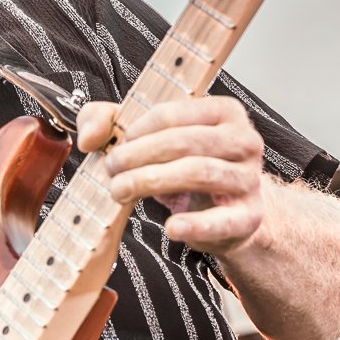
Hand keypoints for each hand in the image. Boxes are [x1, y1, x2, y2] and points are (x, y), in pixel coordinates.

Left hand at [77, 96, 266, 256]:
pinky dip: (195, 225)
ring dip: (153, 182)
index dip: (139, 130)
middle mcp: (244, 141)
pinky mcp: (249, 217)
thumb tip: (89, 137)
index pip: (175, 113)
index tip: (118, 146)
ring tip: (122, 192)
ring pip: (200, 173)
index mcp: (224, 112)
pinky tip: (171, 228)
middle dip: (140, 156)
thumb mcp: (148, 138)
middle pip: (186, 142)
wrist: (227, 214)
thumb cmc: (186, 168)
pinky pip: (223, 220)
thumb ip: (108, 120)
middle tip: (111, 171)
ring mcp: (249, 180)